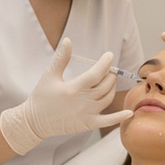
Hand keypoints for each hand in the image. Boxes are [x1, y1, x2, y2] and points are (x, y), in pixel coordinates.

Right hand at [0, 38, 133, 154]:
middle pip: (105, 85)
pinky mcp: (87, 124)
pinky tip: (130, 112)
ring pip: (108, 99)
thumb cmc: (41, 97)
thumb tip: (68, 40)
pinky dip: (120, 117)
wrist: (34, 122)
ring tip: (110, 79)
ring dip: (112, 87)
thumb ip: (62, 58)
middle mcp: (83, 102)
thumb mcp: (49, 75)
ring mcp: (86, 114)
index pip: (96, 73)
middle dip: (110, 74)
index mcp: (73, 88)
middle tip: (110, 67)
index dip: (105, 63)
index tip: (109, 55)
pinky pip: (107, 121)